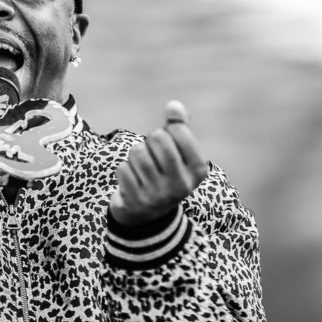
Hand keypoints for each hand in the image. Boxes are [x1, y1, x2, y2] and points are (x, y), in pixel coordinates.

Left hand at [111, 100, 207, 226]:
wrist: (148, 215)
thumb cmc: (164, 173)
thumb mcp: (179, 153)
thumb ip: (179, 127)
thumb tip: (174, 106)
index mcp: (198, 169)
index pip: (178, 130)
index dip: (167, 130)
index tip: (168, 144)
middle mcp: (182, 184)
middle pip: (157, 138)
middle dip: (150, 141)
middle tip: (152, 154)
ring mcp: (159, 195)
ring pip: (137, 152)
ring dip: (135, 155)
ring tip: (141, 168)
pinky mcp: (137, 201)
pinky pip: (123, 168)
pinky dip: (124, 170)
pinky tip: (132, 180)